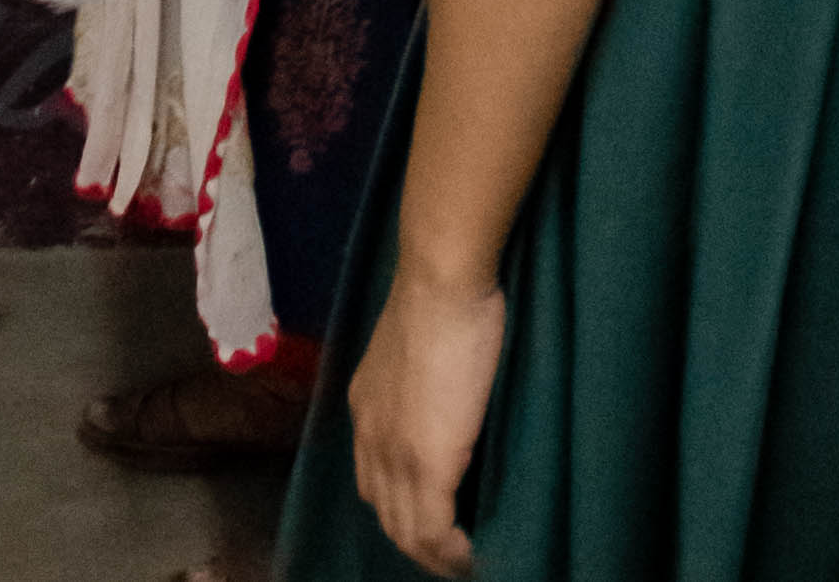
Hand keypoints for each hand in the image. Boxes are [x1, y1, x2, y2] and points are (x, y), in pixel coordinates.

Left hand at [348, 265, 502, 578]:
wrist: (441, 283)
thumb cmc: (441, 301)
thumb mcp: (414, 351)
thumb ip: (417, 387)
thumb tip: (443, 404)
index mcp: (366, 407)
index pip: (373, 479)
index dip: (402, 507)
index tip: (435, 521)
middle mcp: (370, 436)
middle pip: (386, 513)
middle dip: (417, 542)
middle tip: (454, 553)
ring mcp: (395, 454)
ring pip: (406, 531)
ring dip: (435, 555)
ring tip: (465, 561)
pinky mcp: (427, 464)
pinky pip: (433, 532)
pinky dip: (452, 553)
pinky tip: (472, 556)